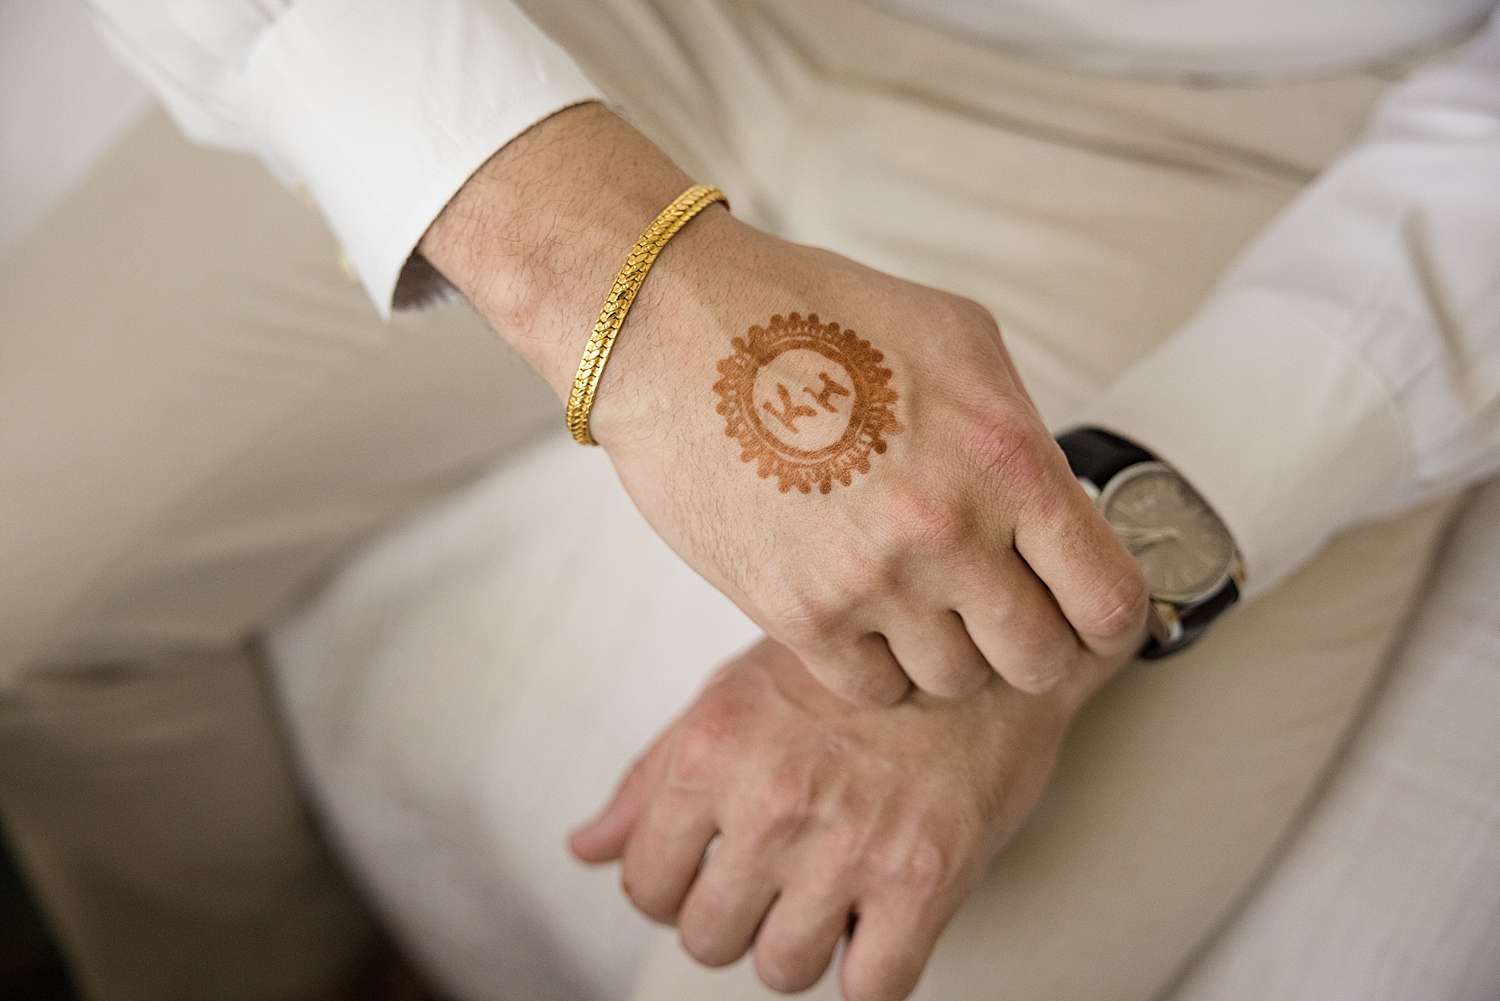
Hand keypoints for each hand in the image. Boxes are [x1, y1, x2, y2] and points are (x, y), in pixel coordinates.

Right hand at [421, 104, 1148, 703]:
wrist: (675, 330)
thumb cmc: (814, 315)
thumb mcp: (956, 337)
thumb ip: (1020, 432)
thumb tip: (1058, 506)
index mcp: (1005, 457)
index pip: (1109, 602)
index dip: (1108, 619)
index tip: (1087, 614)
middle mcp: (947, 531)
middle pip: (1037, 662)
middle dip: (1029, 643)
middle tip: (999, 610)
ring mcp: (870, 581)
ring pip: (953, 682)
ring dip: (947, 651)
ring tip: (916, 597)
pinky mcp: (795, 613)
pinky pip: (872, 689)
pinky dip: (876, 665)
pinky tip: (861, 612)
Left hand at [570, 638, 1086, 1000]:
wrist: (986, 647)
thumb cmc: (859, 669)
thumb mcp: (736, 693)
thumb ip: (653, 776)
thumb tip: (587, 847)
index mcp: (713, 749)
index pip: (644, 883)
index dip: (673, 890)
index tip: (707, 876)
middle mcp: (771, 799)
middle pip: (708, 937)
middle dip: (738, 919)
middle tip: (777, 880)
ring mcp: (848, 843)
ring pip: (782, 969)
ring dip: (804, 945)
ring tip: (832, 894)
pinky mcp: (925, 878)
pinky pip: (872, 988)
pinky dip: (874, 971)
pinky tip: (882, 923)